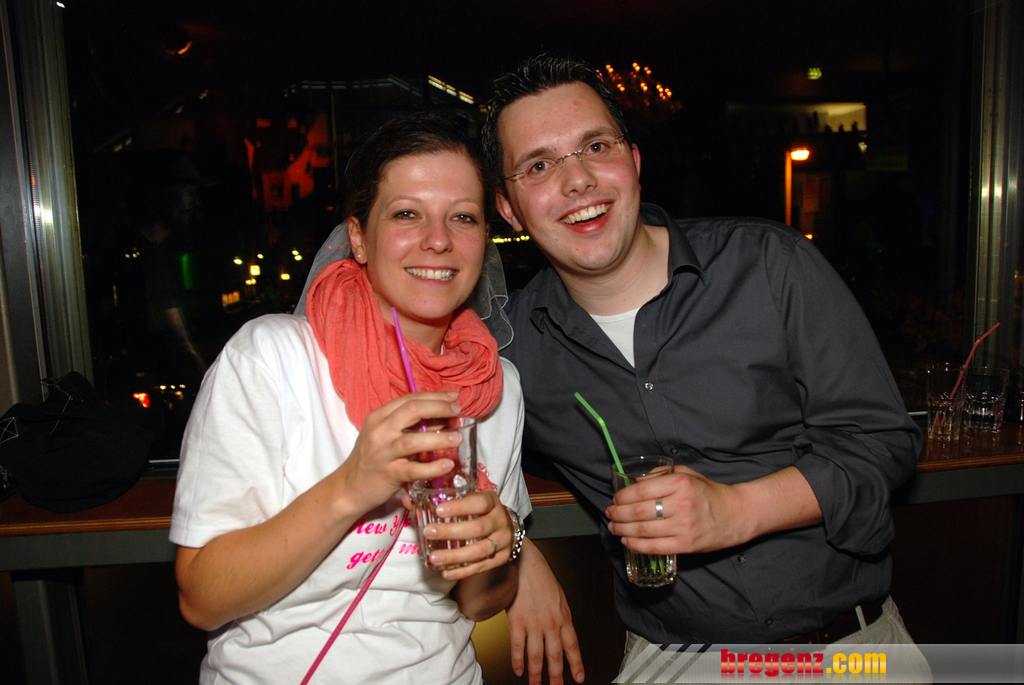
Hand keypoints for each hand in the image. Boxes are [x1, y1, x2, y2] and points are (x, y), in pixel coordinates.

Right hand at [337, 392, 462, 512]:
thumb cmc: (372, 459)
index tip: (454, 397)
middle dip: (439, 408)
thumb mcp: (386, 437)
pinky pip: (413, 470)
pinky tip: (447, 465)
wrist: (350, 487)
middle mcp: (379, 432)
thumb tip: (444, 419)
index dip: (434, 396)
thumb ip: (411, 426)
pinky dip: (432, 467)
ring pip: (412, 441)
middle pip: (411, 411)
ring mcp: (382, 453)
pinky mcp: (388, 474)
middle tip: (458, 411)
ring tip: (457, 438)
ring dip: (438, 438)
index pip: (409, 399)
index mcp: (379, 417)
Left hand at [419, 491, 513, 578]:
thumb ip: (439, 502)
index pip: (479, 502)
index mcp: (492, 502)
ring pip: (480, 550)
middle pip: (478, 528)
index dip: (459, 507)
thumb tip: (407, 500)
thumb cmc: (480, 512)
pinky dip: (463, 572)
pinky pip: (481, 567)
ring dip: (455, 556)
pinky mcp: (500, 558)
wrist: (507, 528)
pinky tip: (446, 572)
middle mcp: (500, 521)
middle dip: (451, 532)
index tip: (437, 510)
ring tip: (434, 558)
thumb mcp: (467, 501)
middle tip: (429, 532)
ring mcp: (503, 541)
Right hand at [506, 539, 583, 684]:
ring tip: (536, 684)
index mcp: (563, 615)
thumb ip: (559, 615)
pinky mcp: (517, 621)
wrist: (522, 560)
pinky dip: (518, 661)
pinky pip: (518, 646)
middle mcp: (550, 622)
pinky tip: (519, 670)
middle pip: (555, 655)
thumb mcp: (557, 595)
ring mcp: (533, 623)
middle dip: (557, 676)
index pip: (572, 645)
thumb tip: (559, 631)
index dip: (576, 663)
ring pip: (537, 656)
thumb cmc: (538, 573)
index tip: (579, 676)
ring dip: (537, 674)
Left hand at [606, 464, 750, 553]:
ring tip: (613, 527)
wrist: (736, 514)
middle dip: (617, 514)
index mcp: (679, 483)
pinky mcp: (686, 545)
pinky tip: (627, 541)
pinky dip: (636, 545)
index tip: (615, 500)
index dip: (622, 497)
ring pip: (642, 531)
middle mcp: (680, 504)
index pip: (640, 491)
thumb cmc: (709, 492)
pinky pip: (654, 547)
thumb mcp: (687, 474)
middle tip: (609, 514)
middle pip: (638, 512)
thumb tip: (634, 481)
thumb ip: (660, 475)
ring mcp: (683, 527)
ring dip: (622, 530)